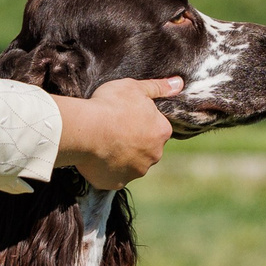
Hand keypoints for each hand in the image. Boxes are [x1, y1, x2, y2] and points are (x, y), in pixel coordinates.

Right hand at [52, 77, 182, 189]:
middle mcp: (154, 156)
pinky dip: (106, 170)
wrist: (85, 129)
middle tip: (113, 130)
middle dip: (133, 142)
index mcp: (162, 132)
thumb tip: (179, 83)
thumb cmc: (111, 105)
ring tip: (101, 143)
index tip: (125, 117)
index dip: (141, 122)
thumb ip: (158, 87)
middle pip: (146, 149)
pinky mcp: (116, 183)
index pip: (157, 128)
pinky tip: (95, 157)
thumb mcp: (134, 87)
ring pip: (130, 164)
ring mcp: (135, 172)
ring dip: (120, 157)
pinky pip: (112, 177)